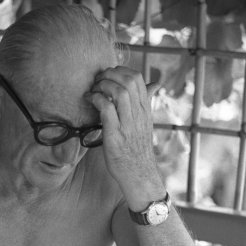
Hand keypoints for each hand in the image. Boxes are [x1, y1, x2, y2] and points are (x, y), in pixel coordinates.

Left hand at [84, 66, 163, 210]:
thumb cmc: (138, 148)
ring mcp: (128, 124)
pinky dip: (96, 99)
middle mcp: (139, 114)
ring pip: (118, 91)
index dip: (120, 71)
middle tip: (97, 81)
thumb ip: (146, 102)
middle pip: (128, 80)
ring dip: (102, 85)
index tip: (108, 76)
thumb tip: (155, 83)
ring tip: (93, 90)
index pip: (137, 78)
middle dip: (109, 74)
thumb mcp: (145, 122)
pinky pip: (106, 109)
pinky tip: (89, 100)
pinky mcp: (115, 134)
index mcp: (145, 109)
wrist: (139, 174)